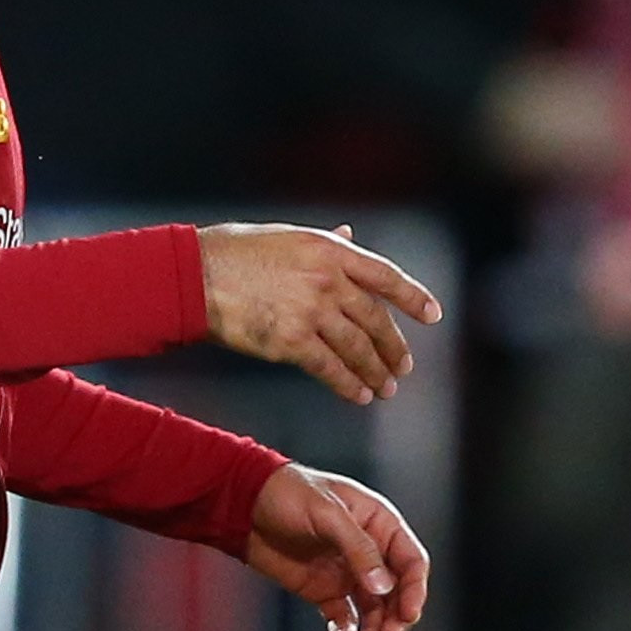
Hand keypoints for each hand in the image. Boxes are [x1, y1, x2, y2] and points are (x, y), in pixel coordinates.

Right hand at [199, 223, 441, 405]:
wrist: (196, 275)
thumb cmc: (235, 252)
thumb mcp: (287, 235)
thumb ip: (325, 242)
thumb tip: (350, 234)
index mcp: (331, 250)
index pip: (386, 275)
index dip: (414, 297)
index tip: (433, 315)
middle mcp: (329, 280)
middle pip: (376, 319)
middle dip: (394, 347)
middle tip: (404, 366)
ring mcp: (312, 312)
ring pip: (359, 348)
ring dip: (376, 371)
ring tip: (386, 388)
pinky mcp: (291, 342)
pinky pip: (331, 369)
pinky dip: (349, 385)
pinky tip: (360, 396)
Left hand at [245, 464, 430, 630]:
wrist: (244, 504)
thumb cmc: (289, 493)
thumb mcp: (328, 513)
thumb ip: (358, 549)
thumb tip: (383, 586)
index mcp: (379, 525)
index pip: (411, 562)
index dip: (414, 589)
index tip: (408, 614)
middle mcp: (369, 553)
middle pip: (396, 593)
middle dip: (394, 620)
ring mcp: (347, 574)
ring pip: (373, 611)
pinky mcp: (324, 591)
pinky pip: (343, 619)